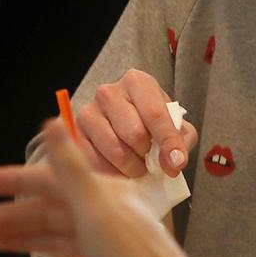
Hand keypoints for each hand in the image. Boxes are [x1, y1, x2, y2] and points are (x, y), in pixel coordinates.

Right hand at [0, 124, 213, 256]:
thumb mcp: (95, 208)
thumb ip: (70, 167)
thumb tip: (52, 121)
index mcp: (108, 196)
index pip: (55, 182)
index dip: (21, 181)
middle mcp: (112, 218)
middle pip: (55, 213)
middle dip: (15, 216)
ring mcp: (114, 251)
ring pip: (62, 240)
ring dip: (28, 240)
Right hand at [75, 68, 196, 179]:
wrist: (124, 127)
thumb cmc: (152, 125)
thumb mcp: (175, 126)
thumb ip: (181, 141)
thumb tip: (174, 162)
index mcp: (137, 82)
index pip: (155, 114)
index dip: (168, 142)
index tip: (177, 163)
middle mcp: (108, 92)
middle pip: (134, 133)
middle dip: (147, 155)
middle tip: (150, 160)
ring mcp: (88, 112)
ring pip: (115, 151)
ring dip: (132, 168)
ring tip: (137, 166)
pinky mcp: (74, 135)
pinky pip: (96, 163)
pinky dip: (113, 174)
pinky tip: (119, 170)